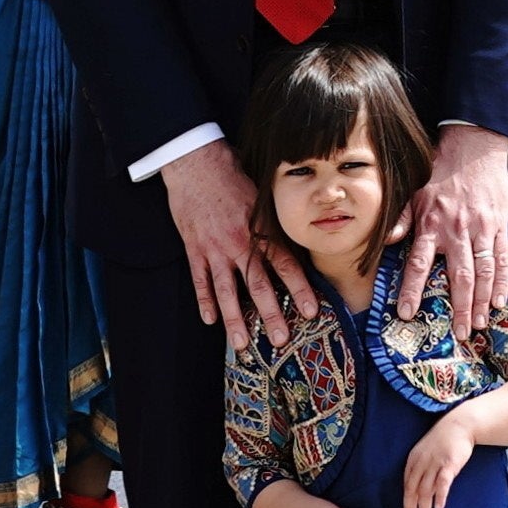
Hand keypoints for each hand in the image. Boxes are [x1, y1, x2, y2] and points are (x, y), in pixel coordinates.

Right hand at [160, 142, 310, 349]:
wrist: (197, 164)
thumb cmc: (234, 178)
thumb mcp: (263, 197)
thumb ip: (277, 224)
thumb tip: (300, 242)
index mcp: (261, 229)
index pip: (286, 264)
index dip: (299, 289)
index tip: (312, 310)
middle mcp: (239, 243)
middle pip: (258, 285)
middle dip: (270, 315)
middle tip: (280, 340)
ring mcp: (215, 249)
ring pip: (227, 291)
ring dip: (235, 319)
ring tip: (242, 344)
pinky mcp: (195, 249)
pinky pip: (201, 281)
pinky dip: (205, 301)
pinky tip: (210, 320)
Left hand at [397, 403, 483, 507]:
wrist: (460, 424)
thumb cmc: (443, 440)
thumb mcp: (426, 451)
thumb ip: (421, 468)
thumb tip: (419, 489)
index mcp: (413, 459)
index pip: (406, 485)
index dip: (406, 502)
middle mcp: (421, 462)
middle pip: (413, 489)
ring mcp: (435, 463)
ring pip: (426, 489)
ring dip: (425, 507)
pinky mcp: (449, 463)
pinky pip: (442, 482)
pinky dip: (440, 495)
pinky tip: (439, 507)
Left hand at [404, 126, 507, 340]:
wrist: (473, 146)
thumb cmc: (440, 169)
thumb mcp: (413, 190)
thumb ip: (401, 218)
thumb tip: (386, 240)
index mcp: (432, 223)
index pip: (419, 263)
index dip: (413, 289)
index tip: (407, 313)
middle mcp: (456, 229)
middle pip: (459, 276)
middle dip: (459, 307)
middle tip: (461, 333)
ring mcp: (480, 229)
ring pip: (483, 271)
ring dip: (482, 301)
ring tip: (480, 324)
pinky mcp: (497, 226)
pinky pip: (501, 258)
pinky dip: (501, 281)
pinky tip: (500, 301)